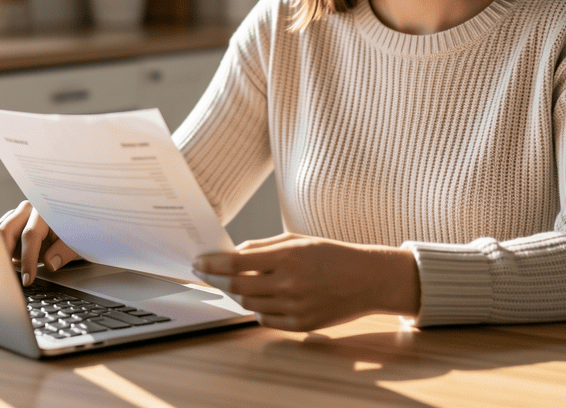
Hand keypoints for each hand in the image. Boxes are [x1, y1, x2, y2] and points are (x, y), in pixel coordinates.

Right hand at [0, 200, 80, 284]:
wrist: (69, 224)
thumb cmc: (72, 232)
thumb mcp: (75, 242)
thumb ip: (64, 251)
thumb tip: (50, 263)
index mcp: (43, 211)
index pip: (30, 235)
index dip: (28, 259)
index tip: (28, 279)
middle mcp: (26, 211)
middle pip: (6, 231)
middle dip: (3, 255)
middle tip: (5, 277)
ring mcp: (15, 216)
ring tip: (4, 274)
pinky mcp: (9, 226)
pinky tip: (4, 268)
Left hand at [192, 233, 419, 330]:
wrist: (368, 279)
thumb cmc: (332, 255)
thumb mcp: (297, 240)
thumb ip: (263, 247)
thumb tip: (232, 254)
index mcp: (288, 257)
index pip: (236, 263)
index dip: (212, 264)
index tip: (198, 262)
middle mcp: (289, 284)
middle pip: (237, 287)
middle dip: (217, 279)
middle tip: (208, 273)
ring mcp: (295, 308)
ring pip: (249, 304)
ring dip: (238, 293)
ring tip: (236, 283)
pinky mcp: (301, 325)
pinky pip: (266, 320)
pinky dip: (258, 309)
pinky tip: (262, 298)